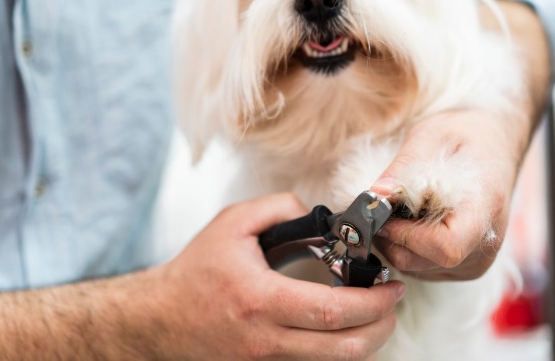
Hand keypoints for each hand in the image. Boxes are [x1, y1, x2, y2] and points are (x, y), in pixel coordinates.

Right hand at [149, 193, 404, 359]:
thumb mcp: (233, 222)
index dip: (373, 303)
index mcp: (261, 300)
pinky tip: (344, 330)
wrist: (161, 318)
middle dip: (382, 328)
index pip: (332, 311)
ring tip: (376, 316)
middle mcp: (267, 339)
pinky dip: (338, 351)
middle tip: (393, 304)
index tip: (392, 286)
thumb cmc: (197, 270)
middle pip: (344, 349)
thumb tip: (321, 218)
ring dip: (366, 343)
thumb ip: (280, 208)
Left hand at [369, 109, 519, 280]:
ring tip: (401, 208)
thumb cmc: (467, 135)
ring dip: (395, 241)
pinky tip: (412, 219)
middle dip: (390, 236)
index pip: (445, 247)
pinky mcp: (465, 266)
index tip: (386, 211)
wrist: (496, 144)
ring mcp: (476, 261)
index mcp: (485, 208)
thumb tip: (375, 195)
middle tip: (382, 204)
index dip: (405, 235)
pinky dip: (406, 246)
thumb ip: (403, 168)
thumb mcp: (431, 136)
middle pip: (422, 261)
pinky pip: (423, 268)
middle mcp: (486, 245)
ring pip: (416, 268)